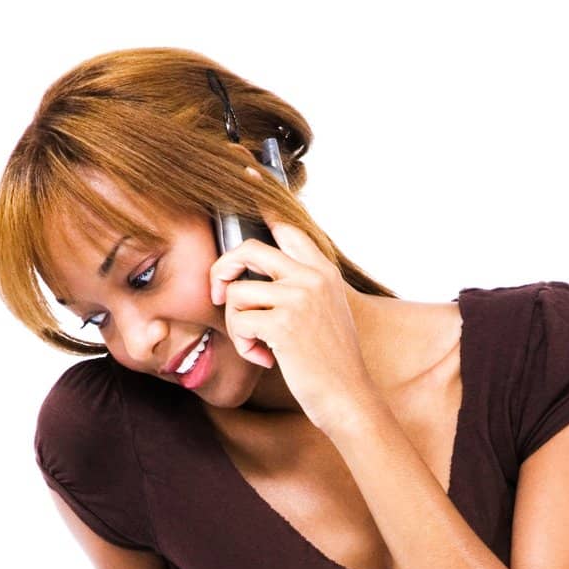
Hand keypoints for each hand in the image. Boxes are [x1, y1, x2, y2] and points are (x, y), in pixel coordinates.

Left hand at [210, 216, 379, 434]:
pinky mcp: (284, 322)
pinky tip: (265, 357)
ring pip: (237, 293)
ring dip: (238, 325)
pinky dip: (244, 344)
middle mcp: (312, 277)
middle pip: (248, 249)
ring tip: (257, 345)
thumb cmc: (330, 363)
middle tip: (219, 295)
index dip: (261, 195)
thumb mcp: (324, 315)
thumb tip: (251, 278)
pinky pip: (239, 320)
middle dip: (223, 271)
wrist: (348, 398)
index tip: (243, 169)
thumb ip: (299, 288)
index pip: (287, 224)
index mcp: (322, 272)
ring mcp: (299, 298)